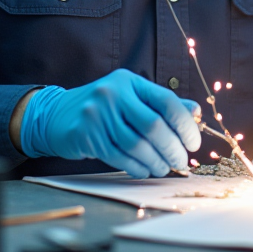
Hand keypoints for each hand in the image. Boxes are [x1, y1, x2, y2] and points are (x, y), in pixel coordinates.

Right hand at [18, 69, 201, 177]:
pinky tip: (145, 170)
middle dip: (172, 148)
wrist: (56, 115)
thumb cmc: (103, 108)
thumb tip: (195, 112)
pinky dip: (138, 167)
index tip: (193, 143)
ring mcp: (97, 114)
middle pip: (154, 126)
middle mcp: (113, 94)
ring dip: (156, 162)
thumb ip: (162, 104)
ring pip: (137, 145)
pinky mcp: (86, 135)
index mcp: (129, 81)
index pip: (166, 101)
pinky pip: (120, 157)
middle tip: (181, 161)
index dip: (185, 125)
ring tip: (164, 168)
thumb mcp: (131, 97)